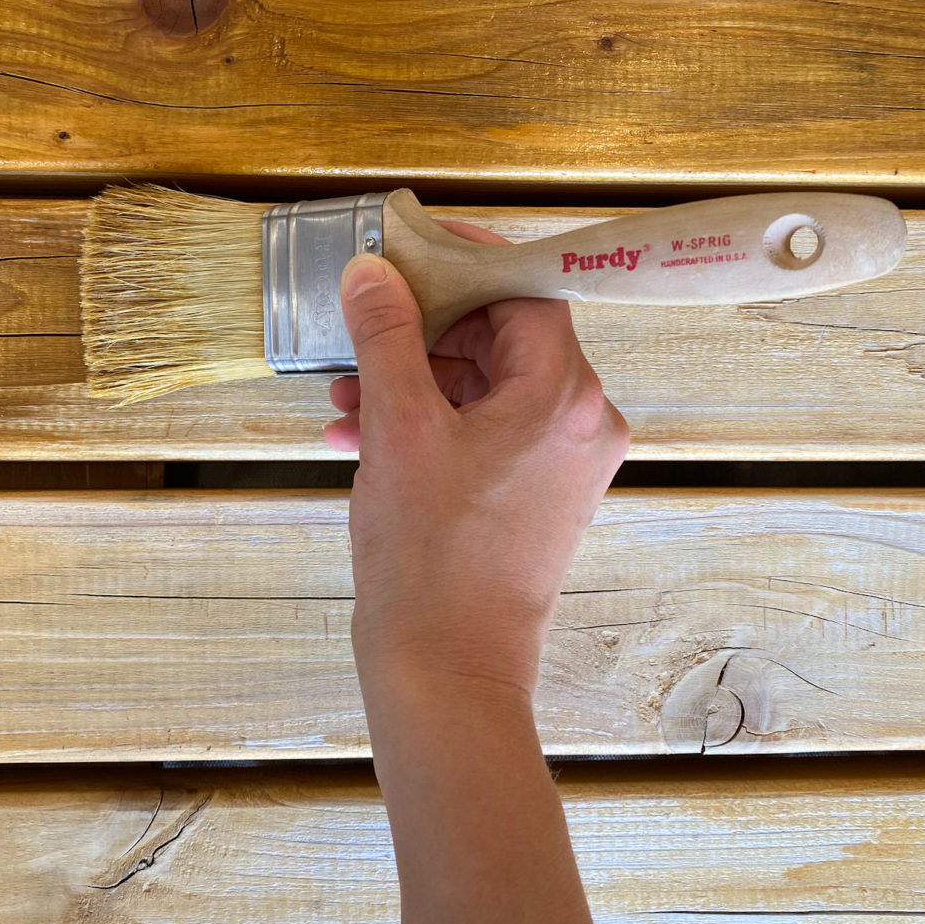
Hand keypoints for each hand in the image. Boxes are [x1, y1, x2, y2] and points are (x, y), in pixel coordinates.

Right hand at [324, 220, 630, 704]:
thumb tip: (374, 273)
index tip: (415, 252)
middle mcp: (579, 426)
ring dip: (415, 383)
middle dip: (423, 335)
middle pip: (505, 340)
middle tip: (364, 330)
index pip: (527, 294)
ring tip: (345, 399)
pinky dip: (430, 426)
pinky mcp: (537, 498)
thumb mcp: (398, 429)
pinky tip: (359, 435)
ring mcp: (562, 467)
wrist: (446, 671)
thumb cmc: (432, 559)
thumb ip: (387, 338)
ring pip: (486, 390)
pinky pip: (485, 434)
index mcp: (564, 398)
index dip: (468, 265)